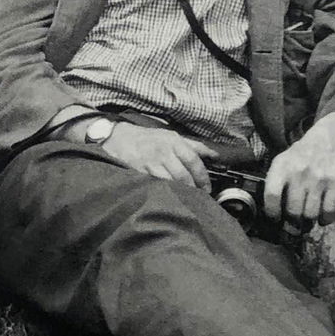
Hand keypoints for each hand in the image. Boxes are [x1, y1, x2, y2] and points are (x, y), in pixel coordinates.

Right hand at [99, 124, 213, 188]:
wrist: (119, 138)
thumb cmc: (148, 138)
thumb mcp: (171, 136)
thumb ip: (194, 146)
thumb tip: (215, 154)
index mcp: (174, 142)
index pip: (193, 160)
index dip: (202, 176)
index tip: (207, 188)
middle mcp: (164, 151)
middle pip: (183, 174)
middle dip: (193, 188)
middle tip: (198, 197)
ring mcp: (151, 162)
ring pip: (171, 181)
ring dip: (180, 192)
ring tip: (186, 199)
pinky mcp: (140, 171)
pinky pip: (156, 184)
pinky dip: (164, 191)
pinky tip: (169, 197)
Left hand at [262, 114, 334, 224]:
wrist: (330, 139)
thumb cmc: (301, 154)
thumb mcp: (282, 161)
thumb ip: (275, 182)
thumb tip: (270, 211)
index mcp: (281, 167)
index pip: (271, 195)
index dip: (272, 212)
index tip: (275, 218)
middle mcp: (299, 172)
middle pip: (293, 210)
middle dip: (292, 221)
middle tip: (293, 223)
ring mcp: (318, 178)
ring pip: (310, 213)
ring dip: (308, 221)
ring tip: (306, 219)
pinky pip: (329, 210)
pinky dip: (325, 219)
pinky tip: (321, 217)